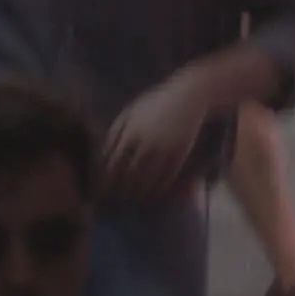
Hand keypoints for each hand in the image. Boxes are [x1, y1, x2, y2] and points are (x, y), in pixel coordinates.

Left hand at [103, 71, 210, 199]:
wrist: (189, 95)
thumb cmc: (159, 102)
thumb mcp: (133, 110)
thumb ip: (118, 129)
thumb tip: (104, 152)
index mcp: (127, 131)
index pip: (110, 163)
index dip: (106, 180)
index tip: (104, 190)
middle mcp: (141, 141)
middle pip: (125, 175)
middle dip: (121, 191)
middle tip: (120, 200)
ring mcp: (160, 148)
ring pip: (144, 181)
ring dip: (140, 194)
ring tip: (138, 200)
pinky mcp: (177, 154)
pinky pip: (165, 179)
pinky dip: (159, 190)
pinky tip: (157, 194)